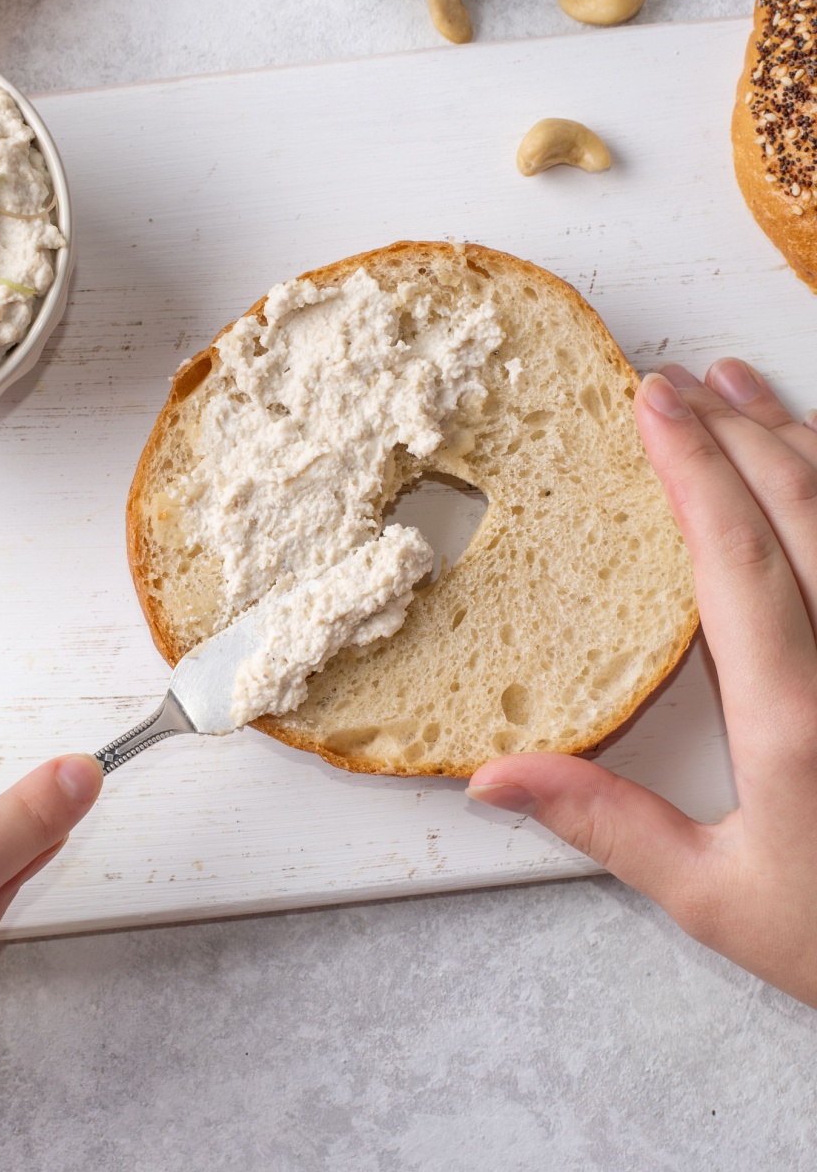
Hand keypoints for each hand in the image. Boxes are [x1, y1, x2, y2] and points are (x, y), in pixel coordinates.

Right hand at [467, 358, 816, 1006]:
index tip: (650, 405)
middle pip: (802, 508)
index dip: (691, 468)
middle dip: (733, 431)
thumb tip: (493, 776)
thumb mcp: (716, 897)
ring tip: (742, 386)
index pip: (737, 555)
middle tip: (678, 382)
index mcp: (798, 718)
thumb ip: (605, 825)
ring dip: (796, 437)